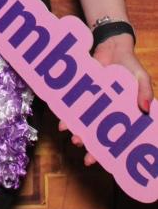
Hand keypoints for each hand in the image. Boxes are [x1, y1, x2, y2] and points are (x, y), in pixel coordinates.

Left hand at [59, 32, 153, 165]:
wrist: (110, 46)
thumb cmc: (130, 64)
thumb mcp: (141, 77)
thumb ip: (145, 92)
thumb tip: (146, 109)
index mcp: (124, 113)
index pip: (119, 137)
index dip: (113, 151)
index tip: (107, 163)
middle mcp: (107, 112)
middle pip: (100, 135)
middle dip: (93, 148)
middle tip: (88, 158)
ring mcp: (93, 104)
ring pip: (84, 124)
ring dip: (79, 134)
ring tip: (75, 139)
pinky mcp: (80, 94)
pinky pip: (72, 108)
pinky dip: (67, 116)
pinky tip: (63, 123)